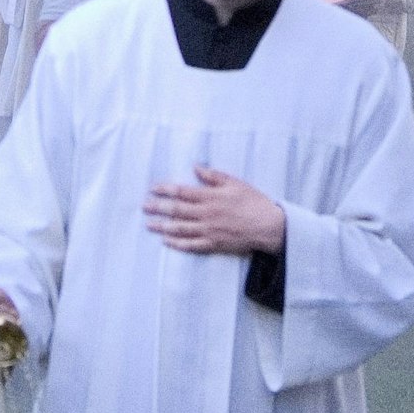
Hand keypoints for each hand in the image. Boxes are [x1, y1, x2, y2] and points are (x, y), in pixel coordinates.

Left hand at [144, 166, 285, 254]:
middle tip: (144, 206)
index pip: (182, 192)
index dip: (166, 190)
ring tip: (149, 224)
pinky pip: (191, 245)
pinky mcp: (214, 244)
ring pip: (180, 228)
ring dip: (163, 226)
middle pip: (177, 210)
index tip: (153, 189)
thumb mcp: (235, 183)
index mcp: (211, 197)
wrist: (269, 226)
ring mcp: (209, 230)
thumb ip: (213, 176)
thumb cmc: (254, 202)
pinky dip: (177, 243)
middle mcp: (206, 214)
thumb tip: (195, 168)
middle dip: (158, 207)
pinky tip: (167, 241)